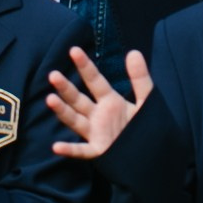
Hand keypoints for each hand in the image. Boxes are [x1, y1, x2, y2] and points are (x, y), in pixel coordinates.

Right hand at [45, 42, 153, 158]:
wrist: (152, 152)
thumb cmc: (145, 125)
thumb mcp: (146, 100)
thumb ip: (140, 78)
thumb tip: (134, 52)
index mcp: (110, 101)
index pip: (95, 80)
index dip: (85, 66)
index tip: (73, 50)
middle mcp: (98, 115)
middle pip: (78, 99)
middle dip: (66, 88)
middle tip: (53, 75)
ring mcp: (96, 133)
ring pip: (75, 120)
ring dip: (62, 111)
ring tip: (50, 99)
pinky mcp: (99, 151)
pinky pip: (82, 151)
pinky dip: (69, 150)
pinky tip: (56, 147)